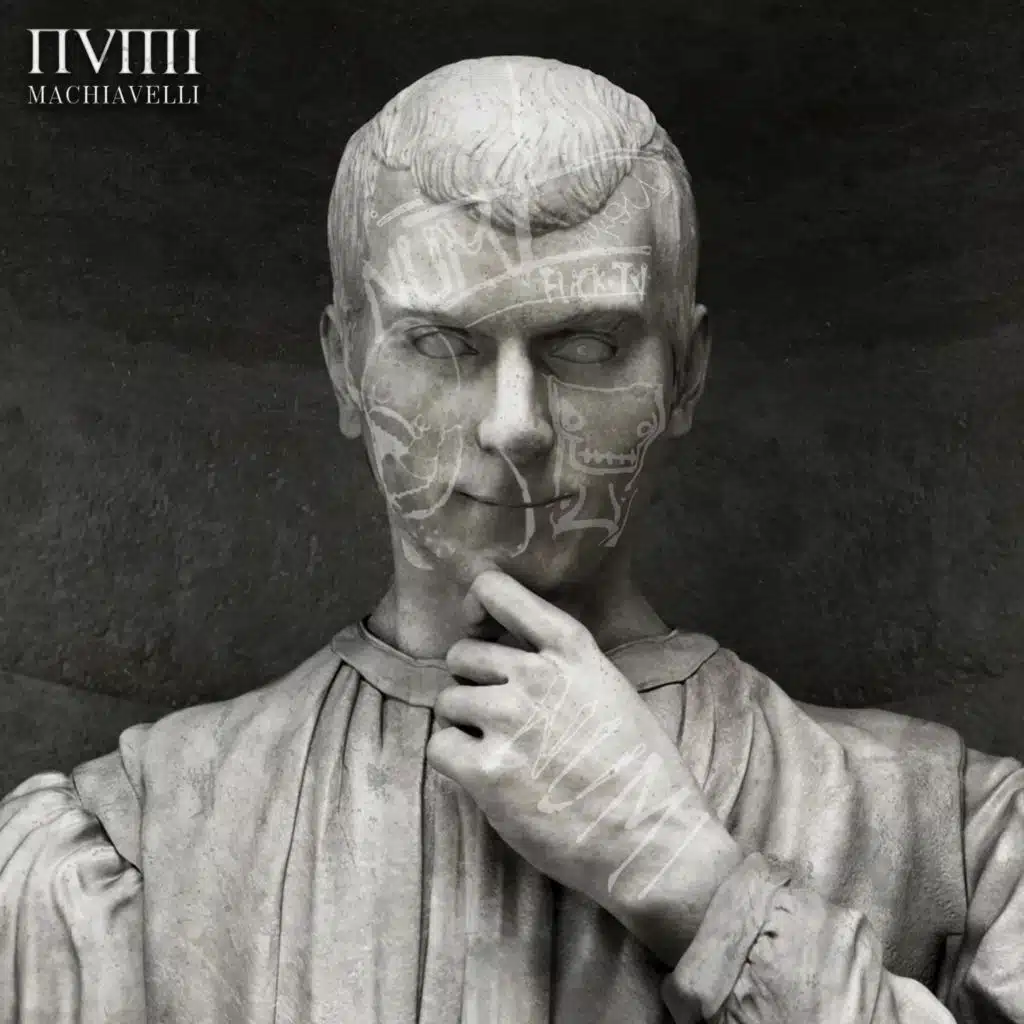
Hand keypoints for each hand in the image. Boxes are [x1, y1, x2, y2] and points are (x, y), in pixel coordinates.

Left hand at [426, 571, 741, 960]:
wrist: (651, 841)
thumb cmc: (640, 771)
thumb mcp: (611, 689)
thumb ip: (563, 667)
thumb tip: (511, 660)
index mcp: (572, 648)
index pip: (497, 590)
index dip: (477, 605)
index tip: (478, 627)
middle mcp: (536, 675)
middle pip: (463, 654)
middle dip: (472, 681)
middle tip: (499, 717)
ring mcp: (509, 719)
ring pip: (448, 700)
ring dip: (464, 723)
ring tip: (500, 751)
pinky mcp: (486, 770)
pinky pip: (439, 745)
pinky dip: (454, 760)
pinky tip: (487, 776)